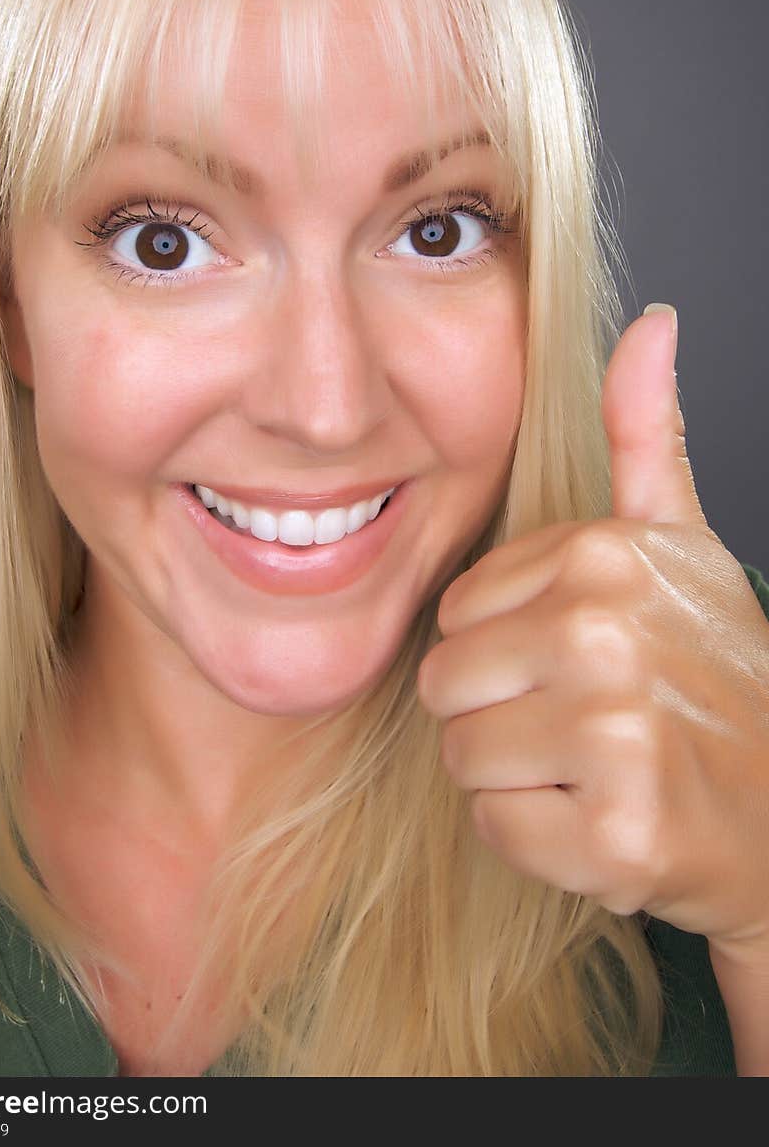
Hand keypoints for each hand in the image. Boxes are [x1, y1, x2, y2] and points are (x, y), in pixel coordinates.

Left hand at [417, 306, 768, 961]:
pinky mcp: (615, 834)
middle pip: (446, 683)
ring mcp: (614, 737)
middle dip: (501, 712)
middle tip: (587, 723)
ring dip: (519, 776)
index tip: (580, 661)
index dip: (507, 647)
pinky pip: (496, 826)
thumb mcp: (681, 541)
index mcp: (604, 557)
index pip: (456, 611)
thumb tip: (653, 323)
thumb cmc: (716, 672)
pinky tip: (605, 818)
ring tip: (595, 766)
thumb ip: (645, 435)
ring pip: (462, 756)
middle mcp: (607, 635)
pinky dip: (542, 839)